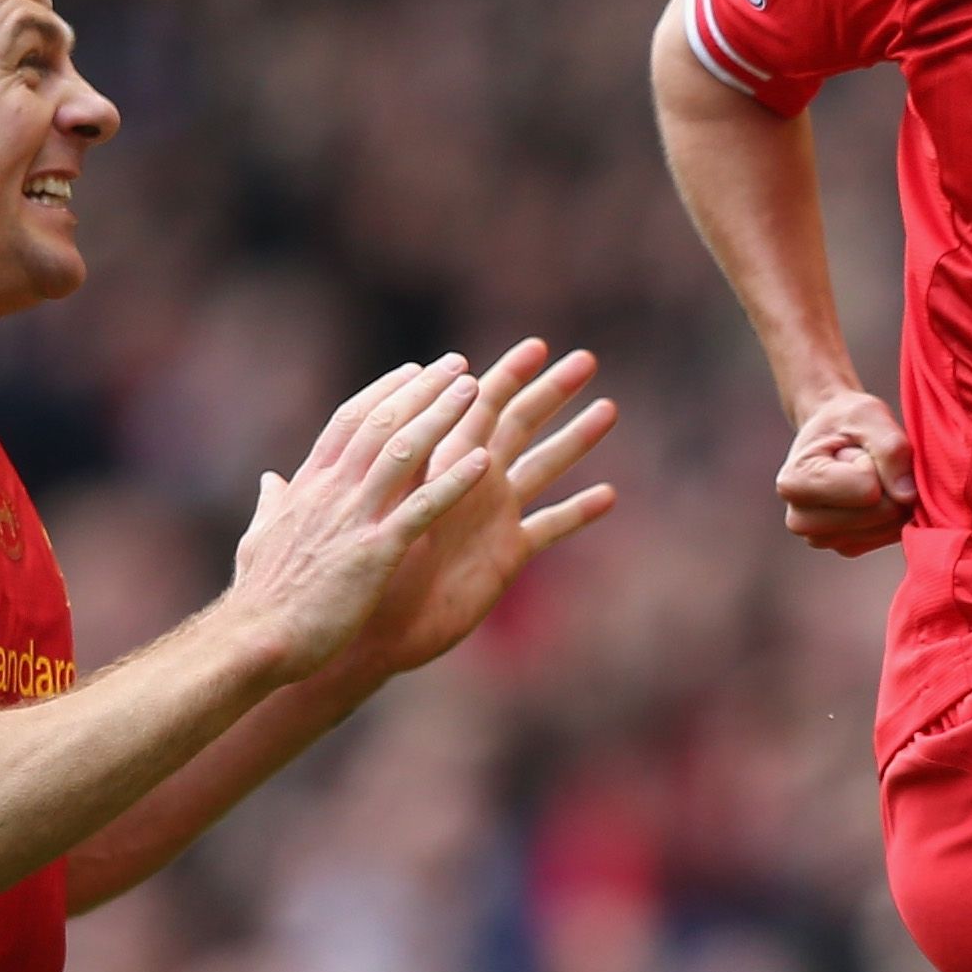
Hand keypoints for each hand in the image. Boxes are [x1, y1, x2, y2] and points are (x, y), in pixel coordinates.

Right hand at [226, 356, 492, 677]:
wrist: (254, 639)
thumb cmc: (259, 597)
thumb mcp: (259, 538)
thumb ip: (271, 504)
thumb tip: (270, 480)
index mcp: (308, 485)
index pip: (349, 420)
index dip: (385, 391)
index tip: (414, 370)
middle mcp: (331, 491)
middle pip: (382, 423)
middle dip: (422, 389)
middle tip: (458, 363)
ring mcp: (353, 519)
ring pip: (403, 453)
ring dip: (441, 417)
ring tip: (475, 390)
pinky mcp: (373, 553)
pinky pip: (421, 508)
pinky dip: (452, 481)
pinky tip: (483, 461)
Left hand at [344, 338, 618, 678]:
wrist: (370, 626)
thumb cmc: (362, 564)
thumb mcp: (387, 502)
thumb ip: (413, 462)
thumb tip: (424, 416)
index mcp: (442, 459)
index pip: (480, 402)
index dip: (509, 373)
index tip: (538, 345)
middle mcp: (472, 479)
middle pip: (521, 423)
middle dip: (553, 390)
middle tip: (587, 358)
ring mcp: (494, 515)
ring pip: (545, 466)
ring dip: (577, 439)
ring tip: (609, 409)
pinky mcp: (507, 554)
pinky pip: (550, 527)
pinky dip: (578, 512)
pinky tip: (609, 495)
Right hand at [775, 379, 914, 554]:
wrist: (834, 436)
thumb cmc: (848, 420)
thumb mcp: (869, 415)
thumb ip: (891, 448)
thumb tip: (908, 496)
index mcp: (794, 483)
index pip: (868, 489)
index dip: (875, 462)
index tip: (856, 449)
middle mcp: (800, 520)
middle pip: (880, 513)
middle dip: (889, 483)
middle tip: (866, 461)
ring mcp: (822, 539)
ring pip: (889, 527)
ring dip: (894, 497)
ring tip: (868, 477)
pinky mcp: (846, 548)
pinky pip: (890, 535)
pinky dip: (894, 514)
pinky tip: (875, 496)